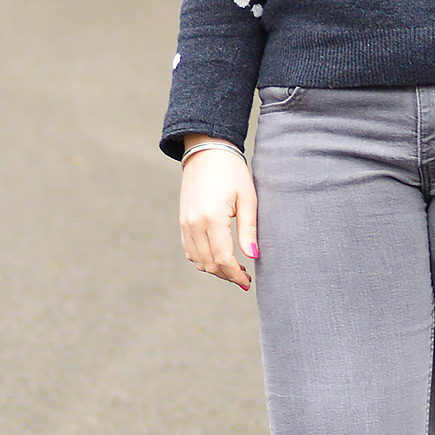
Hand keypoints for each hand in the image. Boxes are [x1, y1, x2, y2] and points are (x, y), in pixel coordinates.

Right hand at [179, 140, 257, 289]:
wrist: (207, 151)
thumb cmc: (233, 172)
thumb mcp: (248, 198)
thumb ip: (249, 230)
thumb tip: (253, 257)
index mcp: (212, 218)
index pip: (223, 259)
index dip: (236, 276)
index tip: (248, 283)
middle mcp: (194, 224)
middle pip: (209, 264)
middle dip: (227, 275)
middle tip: (244, 278)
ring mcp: (185, 223)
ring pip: (197, 260)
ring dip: (215, 269)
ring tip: (234, 269)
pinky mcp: (182, 221)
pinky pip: (189, 250)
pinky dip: (202, 259)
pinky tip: (218, 257)